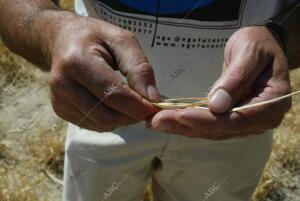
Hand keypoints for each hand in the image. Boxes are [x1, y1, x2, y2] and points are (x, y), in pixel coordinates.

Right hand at [49, 14, 159, 131]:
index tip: (158, 108)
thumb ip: (139, 68)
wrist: (62, 39)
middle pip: (106, 115)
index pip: (112, 94)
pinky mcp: (60, 110)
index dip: (138, 106)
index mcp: (77, 61)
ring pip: (101, 124)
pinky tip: (115, 105)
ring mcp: (58, 100)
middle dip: (132, 116)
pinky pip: (93, 125)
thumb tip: (153, 99)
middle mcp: (63, 84)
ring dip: (123, 120)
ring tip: (131, 103)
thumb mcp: (123, 40)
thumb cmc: (95, 37)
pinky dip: (111, 120)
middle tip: (147, 107)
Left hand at [147, 26, 290, 139]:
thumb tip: (217, 106)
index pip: (237, 119)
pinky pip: (209, 124)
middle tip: (156, 121)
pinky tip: (169, 120)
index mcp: (272, 103)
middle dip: (187, 126)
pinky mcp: (232, 118)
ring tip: (156, 122)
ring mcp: (246, 121)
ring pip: (212, 130)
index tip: (180, 116)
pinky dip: (188, 122)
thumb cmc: (259, 44)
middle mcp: (260, 118)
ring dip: (183, 127)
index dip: (207, 120)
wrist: (262, 46)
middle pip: (220, 129)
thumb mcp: (250, 53)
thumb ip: (237, 78)